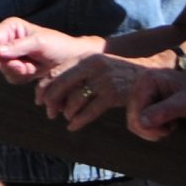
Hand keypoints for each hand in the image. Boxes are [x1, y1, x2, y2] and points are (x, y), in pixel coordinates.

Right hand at [0, 18, 99, 85]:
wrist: (71, 60)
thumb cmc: (58, 45)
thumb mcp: (39, 43)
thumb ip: (18, 46)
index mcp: (11, 27)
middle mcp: (8, 40)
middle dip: (9, 64)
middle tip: (24, 67)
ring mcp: (12, 55)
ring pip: (2, 68)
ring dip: (17, 71)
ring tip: (32, 67)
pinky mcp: (17, 68)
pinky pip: (11, 76)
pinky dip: (22, 77)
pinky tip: (33, 71)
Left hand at [35, 50, 150, 127]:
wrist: (147, 76)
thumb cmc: (117, 74)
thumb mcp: (96, 66)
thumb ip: (76, 74)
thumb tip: (49, 89)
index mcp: (85, 58)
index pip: (55, 72)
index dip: (44, 88)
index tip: (39, 100)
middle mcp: (92, 66)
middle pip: (60, 86)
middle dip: (51, 102)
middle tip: (49, 114)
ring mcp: (102, 80)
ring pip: (74, 101)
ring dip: (67, 113)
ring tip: (67, 118)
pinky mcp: (112, 95)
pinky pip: (88, 112)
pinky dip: (78, 121)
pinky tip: (73, 127)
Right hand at [124, 64, 185, 138]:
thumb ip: (164, 111)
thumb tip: (142, 123)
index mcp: (146, 81)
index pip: (135, 115)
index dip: (150, 128)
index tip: (170, 129)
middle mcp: (139, 85)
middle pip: (133, 120)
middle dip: (151, 129)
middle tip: (171, 128)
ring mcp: (141, 93)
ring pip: (136, 122)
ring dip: (153, 129)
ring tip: (171, 124)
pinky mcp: (144, 100)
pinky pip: (141, 121)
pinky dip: (154, 127)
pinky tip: (168, 122)